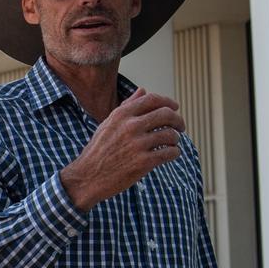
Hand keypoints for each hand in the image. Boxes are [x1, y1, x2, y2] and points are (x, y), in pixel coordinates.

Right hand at [59, 88, 184, 211]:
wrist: (88, 176)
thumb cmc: (98, 150)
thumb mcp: (108, 124)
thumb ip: (127, 106)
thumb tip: (143, 91)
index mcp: (121, 115)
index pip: (152, 99)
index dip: (168, 102)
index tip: (175, 108)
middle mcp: (130, 126)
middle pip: (166, 114)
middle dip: (178, 120)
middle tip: (180, 127)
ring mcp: (137, 144)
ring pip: (171, 134)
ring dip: (176, 138)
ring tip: (172, 143)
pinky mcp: (143, 162)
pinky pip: (170, 152)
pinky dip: (175, 152)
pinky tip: (171, 154)